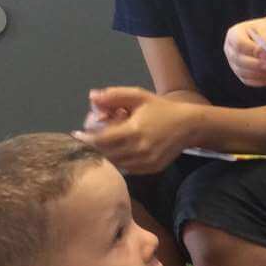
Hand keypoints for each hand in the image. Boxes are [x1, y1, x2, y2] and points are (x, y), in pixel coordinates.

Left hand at [72, 87, 195, 173]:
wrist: (189, 126)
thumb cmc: (161, 109)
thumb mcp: (139, 96)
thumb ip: (114, 95)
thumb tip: (92, 97)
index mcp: (134, 131)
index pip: (101, 140)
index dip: (86, 138)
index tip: (76, 134)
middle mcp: (139, 150)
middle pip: (106, 153)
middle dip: (94, 146)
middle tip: (88, 138)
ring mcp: (145, 162)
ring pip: (115, 163)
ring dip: (106, 155)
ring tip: (103, 144)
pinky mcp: (150, 170)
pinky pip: (127, 168)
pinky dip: (119, 160)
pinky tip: (119, 150)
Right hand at [224, 18, 265, 87]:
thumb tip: (265, 56)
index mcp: (234, 33)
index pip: (239, 43)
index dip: (252, 50)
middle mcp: (230, 49)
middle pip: (238, 59)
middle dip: (255, 64)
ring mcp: (233, 62)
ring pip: (241, 72)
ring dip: (258, 74)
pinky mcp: (239, 72)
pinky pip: (246, 80)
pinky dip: (258, 81)